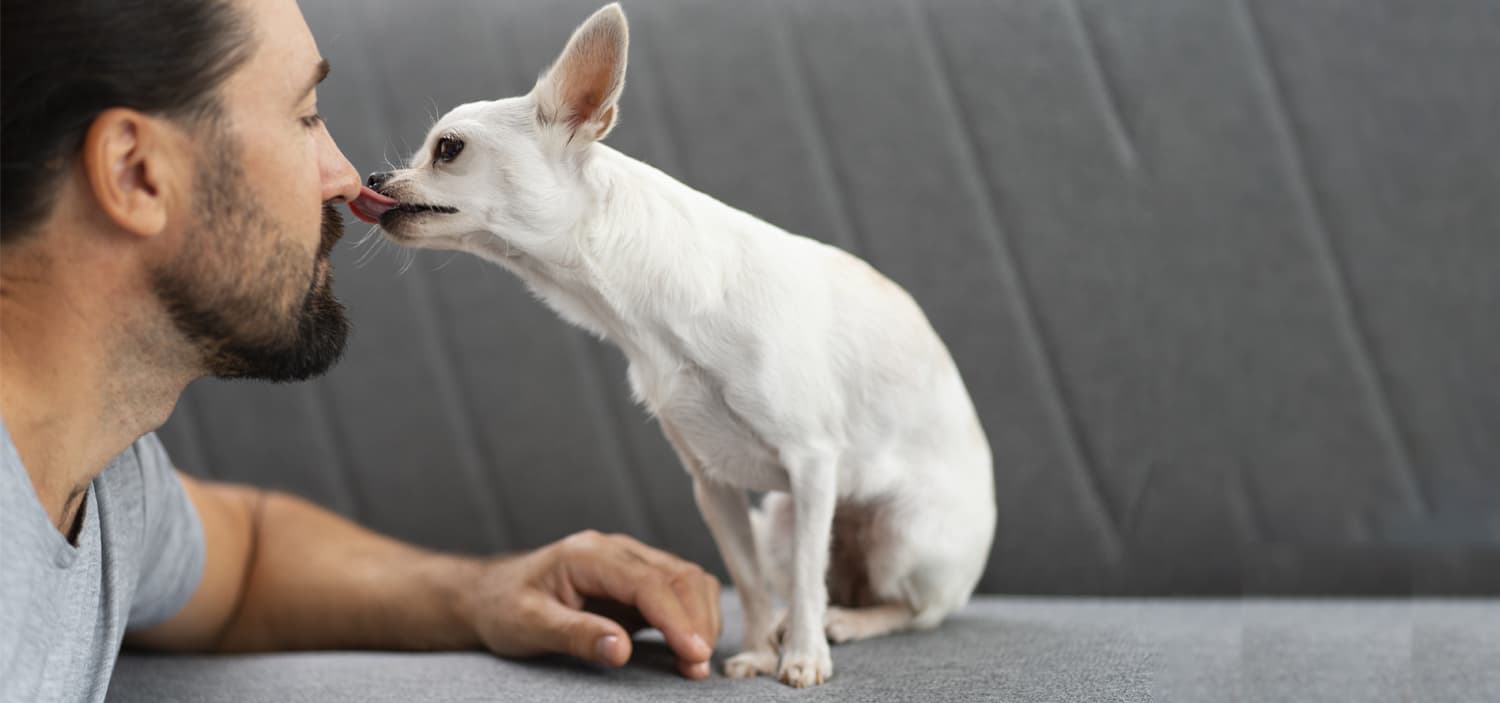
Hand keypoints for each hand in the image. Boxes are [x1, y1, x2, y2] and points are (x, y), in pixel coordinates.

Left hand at [463, 530, 721, 678]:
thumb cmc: (505, 607)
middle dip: (697, 621)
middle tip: (698, 667)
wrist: (493, 594)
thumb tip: (621, 650)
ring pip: (688, 580)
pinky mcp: (639, 581)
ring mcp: (631, 562)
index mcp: (589, 554)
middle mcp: (616, 550)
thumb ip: (575, 634)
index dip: (677, 618)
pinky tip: (690, 648)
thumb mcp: (528, 625)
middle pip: (679, 575)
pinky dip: (695, 618)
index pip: (648, 582)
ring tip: (696, 663)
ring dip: (702, 619)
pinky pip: (681, 592)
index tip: (694, 655)